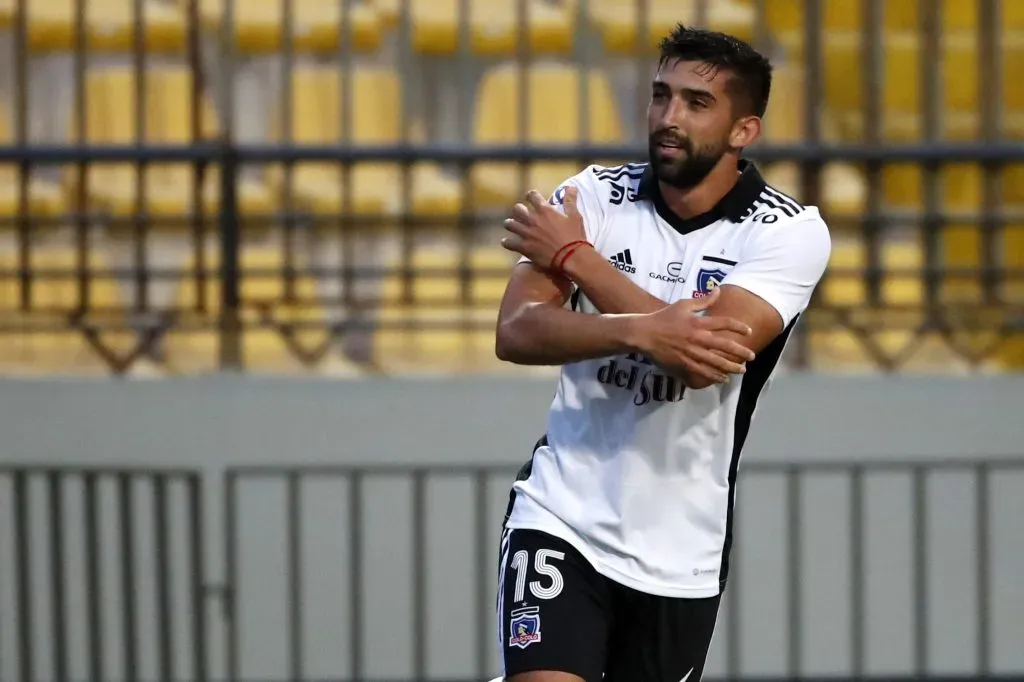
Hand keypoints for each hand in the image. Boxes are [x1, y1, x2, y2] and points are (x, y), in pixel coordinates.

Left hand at [501, 186, 587, 268]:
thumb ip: (570, 201)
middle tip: (520, 214)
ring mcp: (526, 234)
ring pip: (510, 224)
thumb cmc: (574, 236)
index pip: (532, 196)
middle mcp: (533, 220)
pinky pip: (508, 243)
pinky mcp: (524, 247)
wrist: (571, 257)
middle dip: (518, 210)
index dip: (530, 195)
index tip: (529, 197)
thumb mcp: (575, 216)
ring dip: (510, 224)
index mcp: (545, 211)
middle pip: (517, 209)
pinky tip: (506, 242)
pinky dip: (506, 242)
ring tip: (511, 226)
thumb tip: (571, 187)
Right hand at [633, 288, 756, 384]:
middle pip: (724, 346)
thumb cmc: (663, 317)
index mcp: (697, 322)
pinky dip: (714, 376)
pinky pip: (702, 371)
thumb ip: (702, 300)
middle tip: (751, 356)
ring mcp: (690, 352)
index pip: (723, 323)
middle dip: (740, 352)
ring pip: (715, 362)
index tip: (749, 331)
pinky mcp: (683, 363)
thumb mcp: (682, 305)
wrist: (643, 334)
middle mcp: (696, 338)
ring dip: (731, 367)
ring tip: (742, 370)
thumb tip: (718, 290)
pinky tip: (723, 378)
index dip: (738, 327)